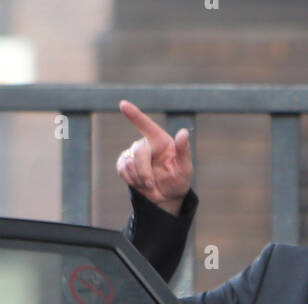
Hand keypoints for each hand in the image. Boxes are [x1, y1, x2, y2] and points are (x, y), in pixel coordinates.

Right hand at [116, 99, 191, 213]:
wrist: (168, 195)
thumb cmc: (178, 179)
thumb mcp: (185, 168)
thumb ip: (183, 150)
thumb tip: (184, 132)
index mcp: (160, 140)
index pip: (146, 125)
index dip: (134, 114)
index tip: (123, 104)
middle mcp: (145, 143)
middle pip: (138, 153)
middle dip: (144, 172)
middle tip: (151, 184)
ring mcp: (133, 152)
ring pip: (128, 163)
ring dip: (140, 179)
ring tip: (150, 184)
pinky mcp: (124, 162)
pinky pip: (122, 170)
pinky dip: (132, 181)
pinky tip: (141, 183)